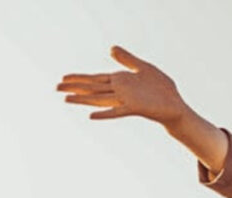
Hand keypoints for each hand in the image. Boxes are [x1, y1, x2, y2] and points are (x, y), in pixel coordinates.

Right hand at [57, 46, 188, 124]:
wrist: (175, 106)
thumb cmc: (161, 88)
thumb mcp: (143, 67)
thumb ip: (126, 59)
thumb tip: (110, 48)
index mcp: (120, 81)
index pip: (95, 79)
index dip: (80, 78)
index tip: (64, 77)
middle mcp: (120, 91)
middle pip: (93, 89)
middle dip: (75, 87)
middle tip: (56, 87)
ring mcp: (126, 100)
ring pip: (100, 100)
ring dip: (83, 100)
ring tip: (66, 99)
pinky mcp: (135, 108)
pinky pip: (117, 111)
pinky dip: (104, 114)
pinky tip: (91, 116)